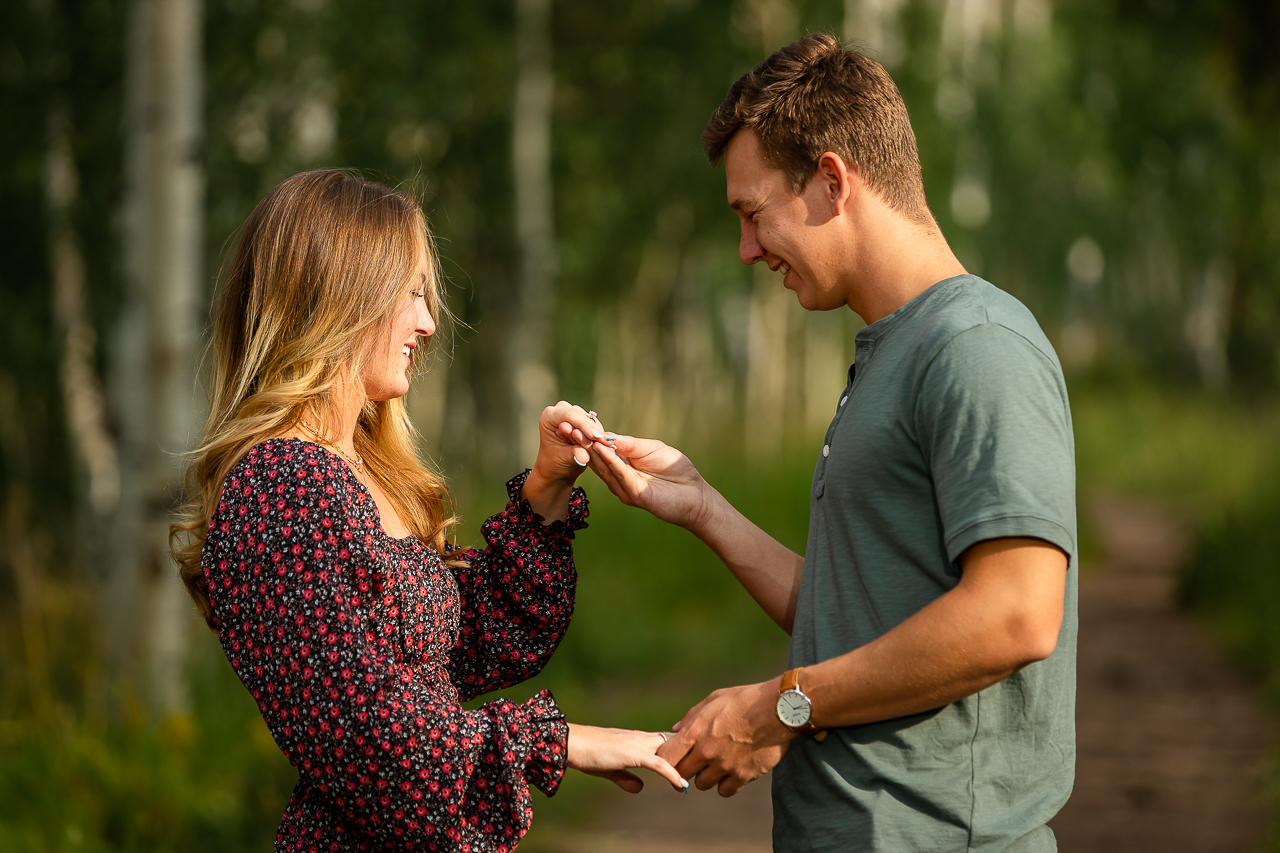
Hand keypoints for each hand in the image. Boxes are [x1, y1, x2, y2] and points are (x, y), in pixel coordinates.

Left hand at [523, 402, 604, 522]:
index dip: (584, 425)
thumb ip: (573, 455)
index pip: (569, 414)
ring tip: (604, 446)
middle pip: (581, 415)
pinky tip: (605, 446)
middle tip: (603, 443)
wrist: (557, 474)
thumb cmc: (554, 468)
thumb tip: (582, 455)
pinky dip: (600, 434)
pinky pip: (594, 425)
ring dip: (597, 432)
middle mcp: (559, 411)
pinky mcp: (581, 421)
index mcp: (548, 416)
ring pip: (590, 420)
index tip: (596, 437)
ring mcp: (571, 414)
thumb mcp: (563, 462)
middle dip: (592, 429)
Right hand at [566, 723, 688, 793]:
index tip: (694, 761)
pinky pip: (658, 764)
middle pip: (675, 742)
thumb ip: (626, 778)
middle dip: (691, 754)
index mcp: (638, 740)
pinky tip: (681, 785)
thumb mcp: (611, 769)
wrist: (574, 743)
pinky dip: (672, 774)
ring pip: (670, 750)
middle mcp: (642, 739)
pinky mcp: (633, 754)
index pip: (667, 741)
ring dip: (686, 764)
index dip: (682, 749)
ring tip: (698, 778)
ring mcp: (638, 744)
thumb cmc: (589, 754)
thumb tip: (640, 788)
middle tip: (703, 768)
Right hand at [587, 432, 712, 529]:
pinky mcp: (635, 494)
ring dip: (593, 452)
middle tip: (569, 429)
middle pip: (598, 460)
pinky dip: (610, 461)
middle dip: (585, 444)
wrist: (695, 494)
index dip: (591, 439)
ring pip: (605, 468)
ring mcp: (626, 488)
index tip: (576, 424)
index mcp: (624, 465)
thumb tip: (607, 436)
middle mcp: (621, 478)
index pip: (603, 451)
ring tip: (581, 436)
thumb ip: (630, 444)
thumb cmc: (676, 470)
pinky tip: (602, 449)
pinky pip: (620, 475)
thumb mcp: (652, 449)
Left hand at [656, 679, 797, 796]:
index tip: (672, 757)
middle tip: (696, 760)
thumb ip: (692, 717)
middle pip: (682, 774)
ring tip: (717, 762)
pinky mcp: (743, 776)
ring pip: (702, 784)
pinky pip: (724, 791)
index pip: (666, 757)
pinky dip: (726, 784)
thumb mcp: (714, 699)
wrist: (779, 710)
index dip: (666, 759)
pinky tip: (731, 771)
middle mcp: (707, 752)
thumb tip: (675, 730)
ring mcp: (725, 766)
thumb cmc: (745, 699)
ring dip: (706, 776)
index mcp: (696, 731)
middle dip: (685, 768)